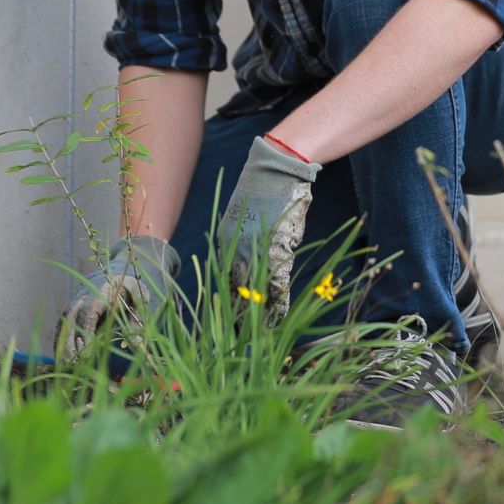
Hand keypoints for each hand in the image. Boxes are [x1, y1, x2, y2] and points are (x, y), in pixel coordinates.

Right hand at [57, 234, 177, 356]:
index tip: (86, 354)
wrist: (118, 273)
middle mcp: (84, 294)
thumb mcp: (141, 300)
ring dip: (62, 344)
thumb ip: (138, 319)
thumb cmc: (132, 289)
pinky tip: (62, 360)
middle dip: (69, 342)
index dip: (85, 332)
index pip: (89, 311)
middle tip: (71, 365)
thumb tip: (136, 342)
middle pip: (71, 318)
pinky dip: (61, 342)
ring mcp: (76, 302)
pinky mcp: (73, 311)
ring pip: (63, 323)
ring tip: (63, 367)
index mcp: (103, 289)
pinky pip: (63, 327)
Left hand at [217, 134, 320, 317]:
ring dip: (258, 314)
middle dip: (238, 313)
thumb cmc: (266, 192)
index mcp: (224, 239)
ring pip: (255, 290)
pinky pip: (276, 282)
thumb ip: (245, 242)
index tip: (226, 319)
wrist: (280, 168)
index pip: (223, 278)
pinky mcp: (277, 247)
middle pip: (235, 288)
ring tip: (261, 333)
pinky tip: (280, 315)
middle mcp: (234, 246)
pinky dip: (278, 301)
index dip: (227, 300)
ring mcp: (256, 247)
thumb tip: (249, 264)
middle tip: (239, 335)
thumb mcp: (247, 218)